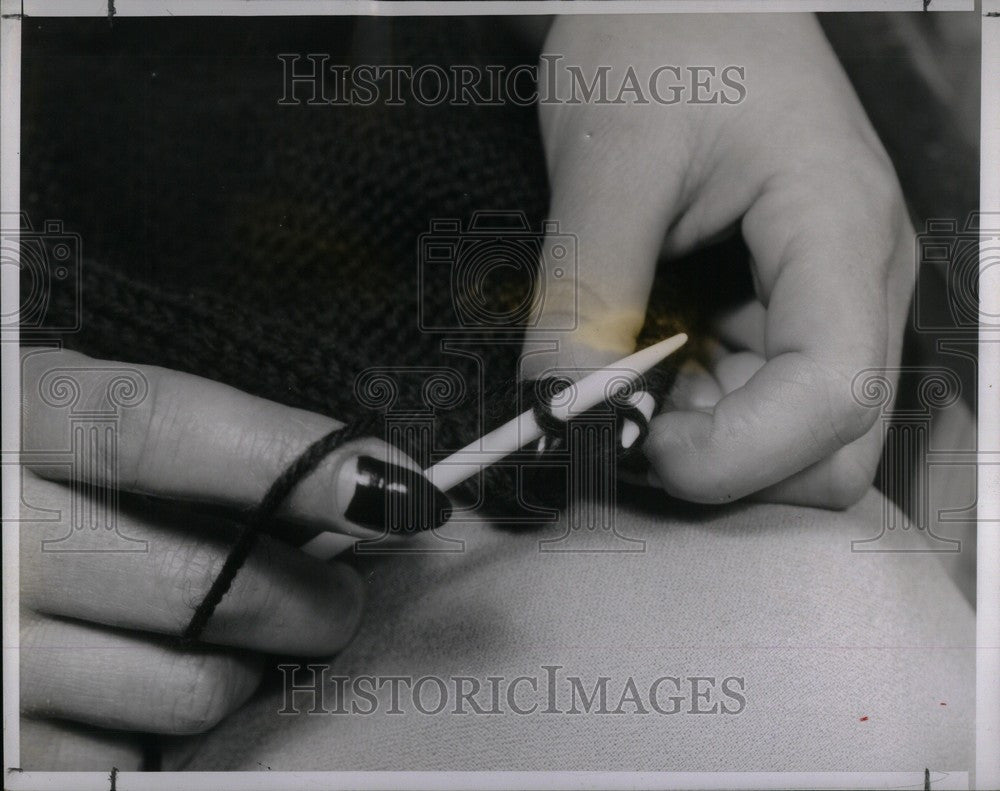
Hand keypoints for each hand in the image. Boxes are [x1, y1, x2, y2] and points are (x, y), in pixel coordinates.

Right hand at [18, 348, 437, 766]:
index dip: (296, 460)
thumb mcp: (98, 435)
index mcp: (21, 421)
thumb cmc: (54, 488)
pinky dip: (179, 728)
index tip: (401, 493)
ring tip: (239, 643)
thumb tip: (367, 493)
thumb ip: (211, 451)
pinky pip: (148, 758)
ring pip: (193, 687)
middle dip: (310, 599)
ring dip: (249, 668)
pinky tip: (157, 685)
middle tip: (338, 597)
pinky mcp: (9, 749)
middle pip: (201, 580)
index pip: (159, 429)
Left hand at [524, 14, 913, 507]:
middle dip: (727, 463)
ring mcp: (824, 299)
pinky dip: (698, 411)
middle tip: (626, 418)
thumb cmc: (663, 34)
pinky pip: (757, 399)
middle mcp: (855, 282)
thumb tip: (558, 407)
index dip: (733, 454)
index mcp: (840, 233)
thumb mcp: (612, 159)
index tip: (637, 442)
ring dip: (706, 440)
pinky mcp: (785, 306)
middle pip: (831, 448)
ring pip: (795, 439)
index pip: (832, 399)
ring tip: (626, 377)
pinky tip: (645, 363)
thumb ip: (586, 290)